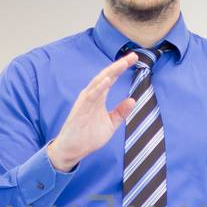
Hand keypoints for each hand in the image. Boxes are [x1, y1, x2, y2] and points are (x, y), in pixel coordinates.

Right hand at [48, 52, 139, 171]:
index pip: (111, 79)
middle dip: (119, 65)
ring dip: (110, 72)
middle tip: (133, 55)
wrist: (72, 151)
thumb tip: (133, 100)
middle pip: (106, 76)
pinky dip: (99, 87)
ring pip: (98, 83)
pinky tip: (107, 80)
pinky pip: (90, 96)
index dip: (121, 68)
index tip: (134, 58)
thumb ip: (120, 112)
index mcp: (98, 98)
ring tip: (122, 63)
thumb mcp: (110, 124)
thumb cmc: (88, 136)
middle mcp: (91, 96)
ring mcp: (85, 102)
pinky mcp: (80, 110)